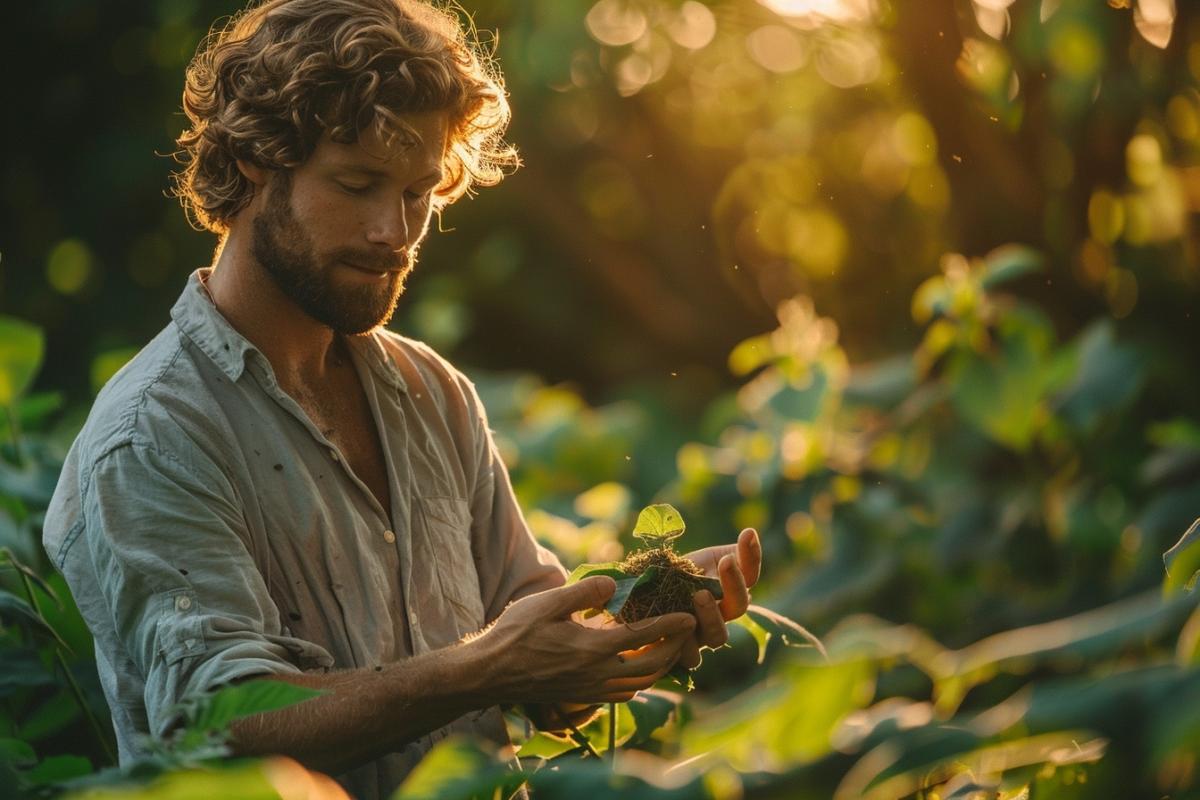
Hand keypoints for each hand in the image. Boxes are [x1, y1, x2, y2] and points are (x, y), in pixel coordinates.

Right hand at [476, 576, 696, 704]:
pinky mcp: (583, 696)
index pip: (644, 637)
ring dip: (660, 667)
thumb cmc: (515, 633)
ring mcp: (591, 690)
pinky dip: (640, 680)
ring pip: (640, 685)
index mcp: (593, 649)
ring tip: (668, 648)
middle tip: (686, 631)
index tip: (689, 615)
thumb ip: (584, 591)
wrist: (490, 673)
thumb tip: (615, 583)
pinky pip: (623, 693)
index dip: (671, 626)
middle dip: (674, 649)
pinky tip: (637, 666)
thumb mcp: (547, 603)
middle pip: (652, 667)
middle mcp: (597, 674)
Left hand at [677, 528, 761, 669]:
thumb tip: (750, 535)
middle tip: (726, 563)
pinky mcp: (682, 653)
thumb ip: (723, 552)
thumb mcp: (698, 559)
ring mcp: (703, 636)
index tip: (747, 534)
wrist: (641, 599)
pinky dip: (683, 645)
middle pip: (739, 606)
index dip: (752, 556)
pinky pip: (690, 657)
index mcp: (729, 588)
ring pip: (718, 636)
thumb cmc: (674, 575)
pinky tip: (671, 629)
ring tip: (698, 595)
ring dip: (711, 616)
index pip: (750, 573)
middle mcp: (721, 614)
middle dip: (734, 583)